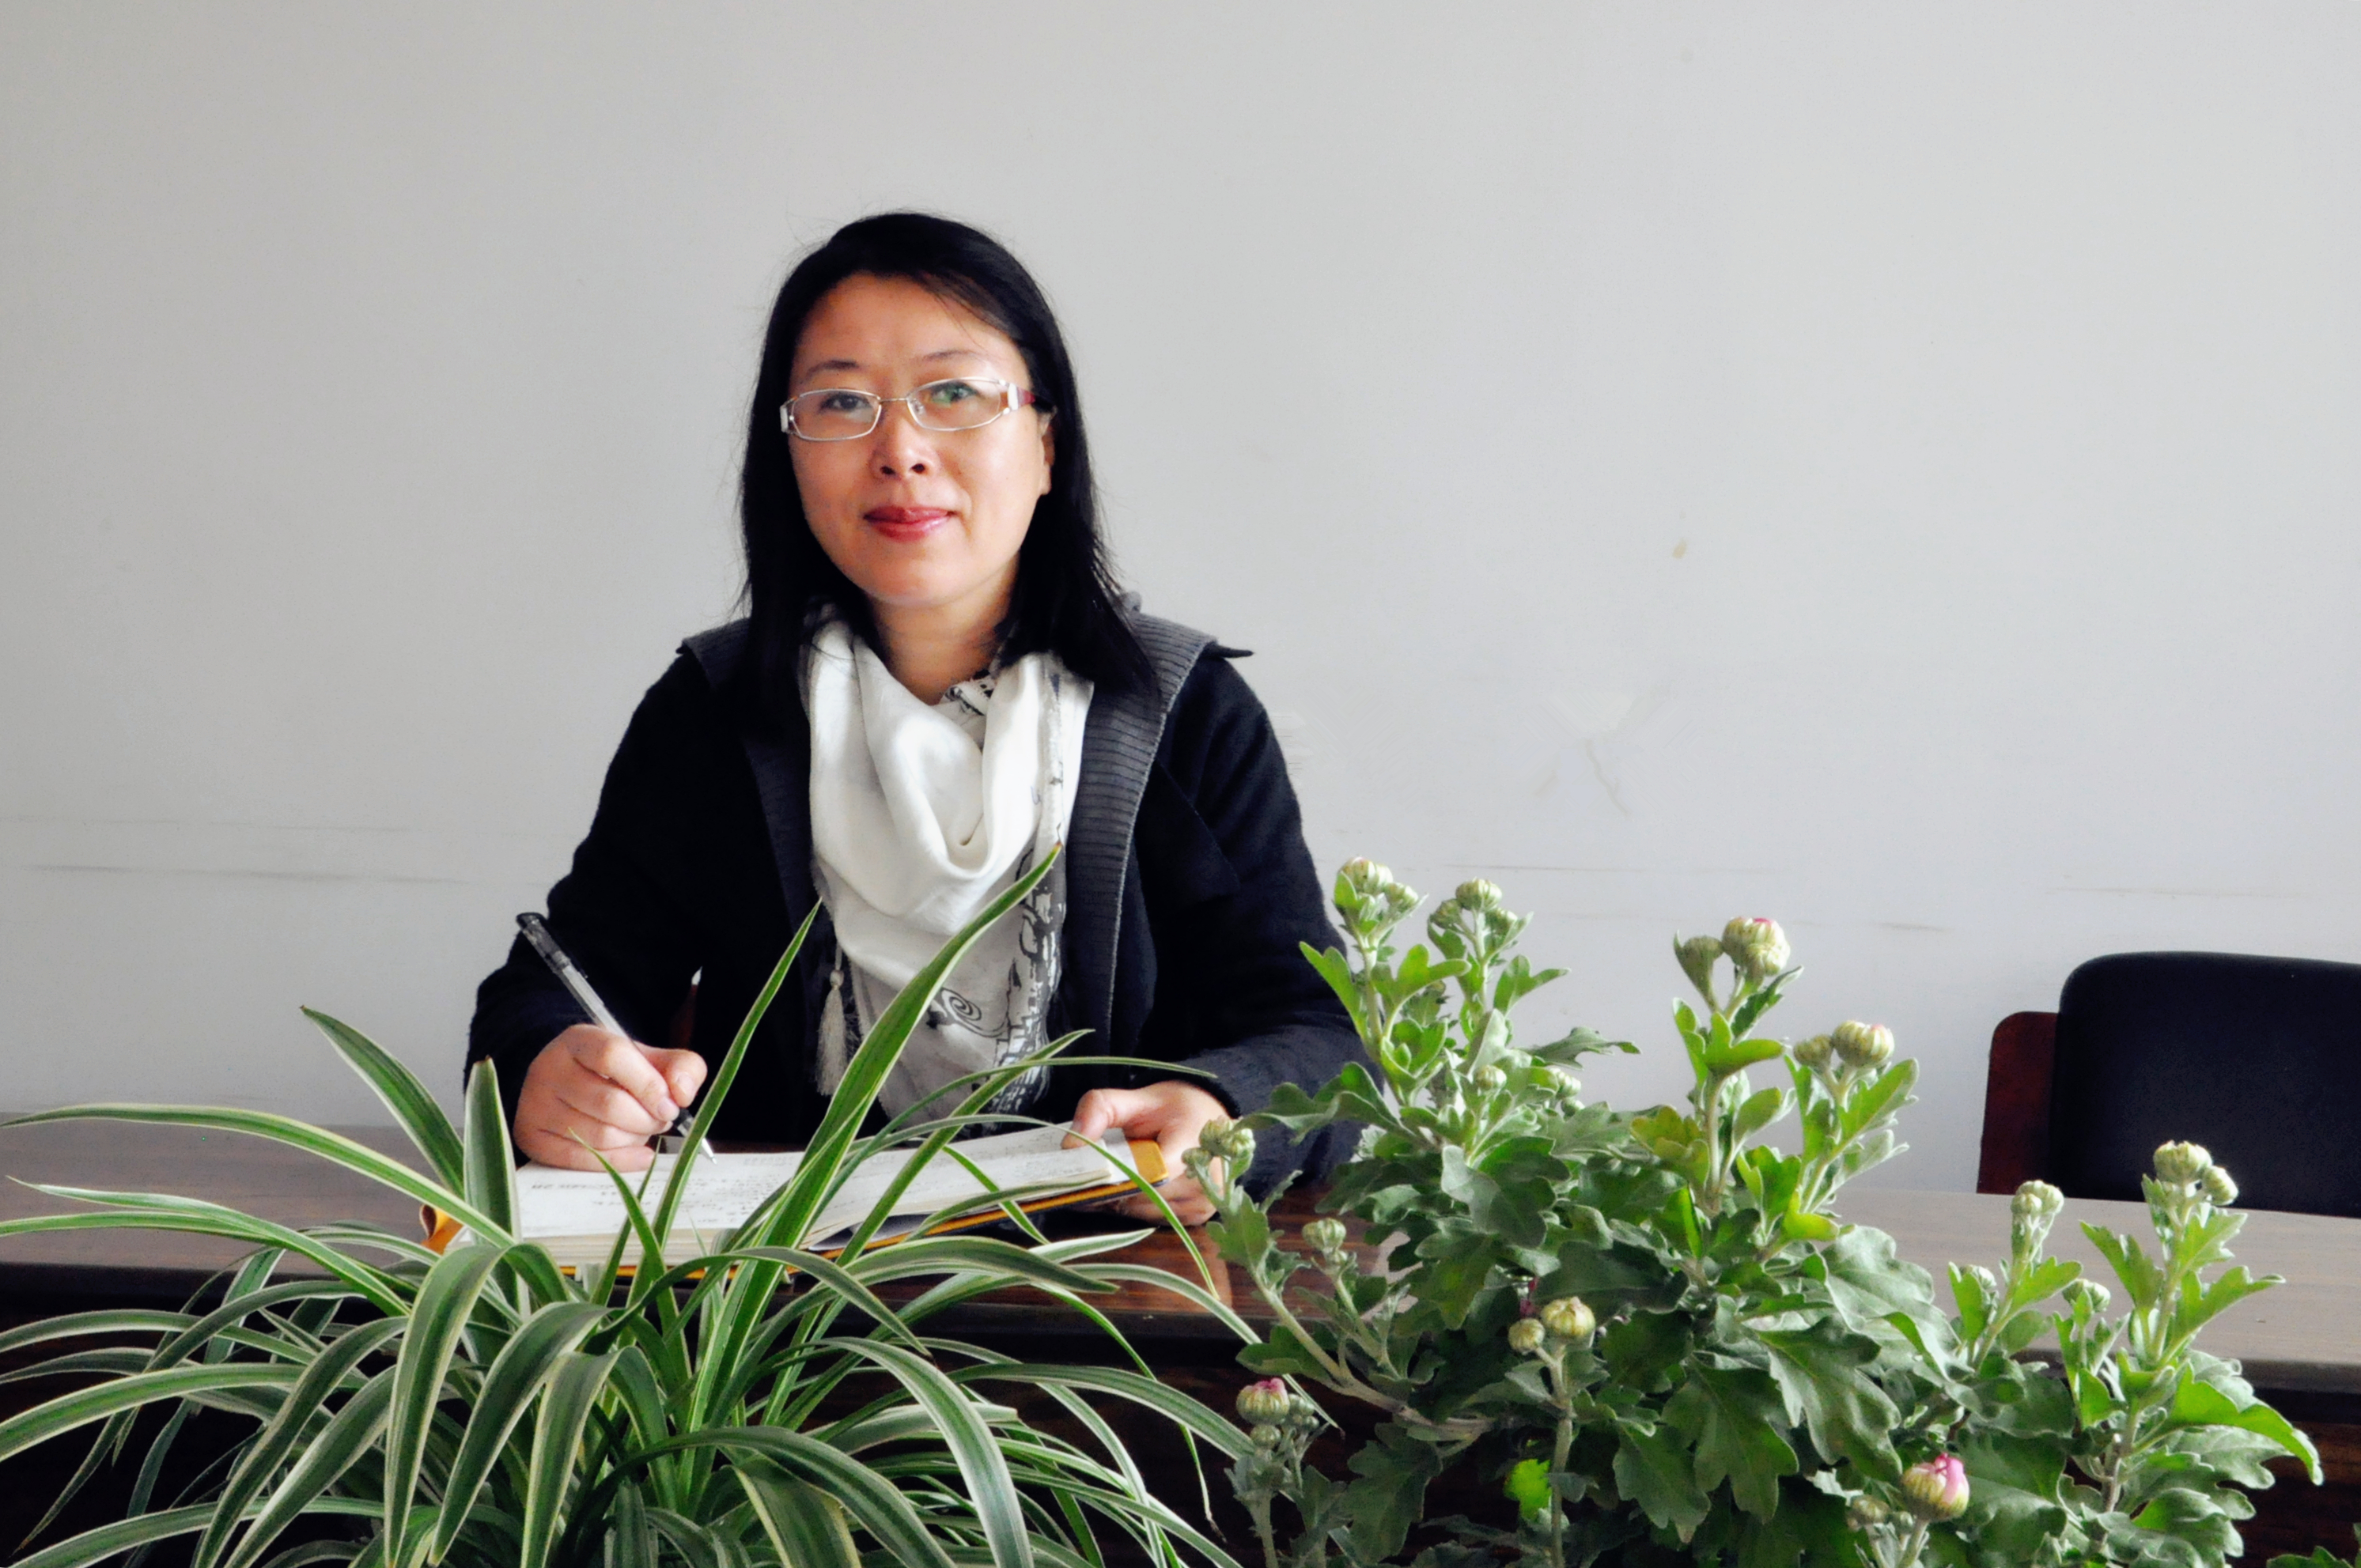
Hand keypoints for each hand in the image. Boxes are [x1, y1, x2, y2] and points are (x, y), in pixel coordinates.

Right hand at [515, 1024, 708, 1171]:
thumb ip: (680, 1067)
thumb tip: (682, 1093)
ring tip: (642, 1130)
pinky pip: (581, 1160)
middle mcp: (548, 1068)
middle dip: (646, 1119)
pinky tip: (639, 1155)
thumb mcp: (649, 1059)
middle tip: (661, 1121)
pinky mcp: (531, 1137)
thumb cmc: (615, 1072)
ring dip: (634, 1139)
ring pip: (598, 1135)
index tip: (670, 1105)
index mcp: (579, 1040)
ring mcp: (535, 1104)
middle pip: (608, 1103)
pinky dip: (619, 1162)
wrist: (567, 1084)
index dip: (649, 1085)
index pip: (613, 1056)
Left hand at [1070, 1080, 1231, 1224]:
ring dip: (1120, 1200)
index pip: (1145, 1174)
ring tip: (1106, 1178)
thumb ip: (1101, 1110)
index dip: (1112, 1176)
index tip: (1083, 1170)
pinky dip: (1134, 1206)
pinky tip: (1127, 1187)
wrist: (1210, 1119)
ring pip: (1142, 1212)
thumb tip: (1070, 1147)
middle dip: (1109, 1188)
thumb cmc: (1175, 1108)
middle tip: (1084, 1175)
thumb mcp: (1138, 1097)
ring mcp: (1201, 1204)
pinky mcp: (1195, 1217)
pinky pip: (1152, 1218)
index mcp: (1192, 1145)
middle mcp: (1202, 1182)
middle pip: (1140, 1198)